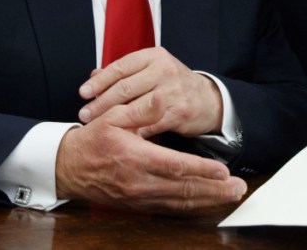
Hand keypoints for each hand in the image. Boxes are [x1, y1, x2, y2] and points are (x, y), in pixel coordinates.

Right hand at [56, 91, 245, 211]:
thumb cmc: (92, 139)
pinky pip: (170, 209)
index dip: (201, 169)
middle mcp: (139, 183)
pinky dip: (191, 207)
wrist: (69, 167)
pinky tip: (207, 203)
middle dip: (214, 190)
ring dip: (208, 201)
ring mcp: (139, 197)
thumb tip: (161, 96)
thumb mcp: (112, 116)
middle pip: (183, 190)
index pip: (175, 166)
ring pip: (180, 203)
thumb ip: (140, 108)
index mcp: (135, 158)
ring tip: (231, 195)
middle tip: (238, 187)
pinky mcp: (139, 205)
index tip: (223, 170)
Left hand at [77, 47, 222, 138]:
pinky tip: (119, 136)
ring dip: (112, 118)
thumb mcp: (151, 69)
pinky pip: (148, 124)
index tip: (83, 93)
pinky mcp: (178, 112)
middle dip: (101, 102)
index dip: (99, 81)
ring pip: (135, 106)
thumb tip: (93, 74)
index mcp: (154, 56)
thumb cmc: (172, 84)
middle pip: (125, 88)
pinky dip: (132, 131)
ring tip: (97, 126)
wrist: (206, 99)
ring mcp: (172, 91)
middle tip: (84, 115)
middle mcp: (164, 70)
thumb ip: (124, 72)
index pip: (120, 67)